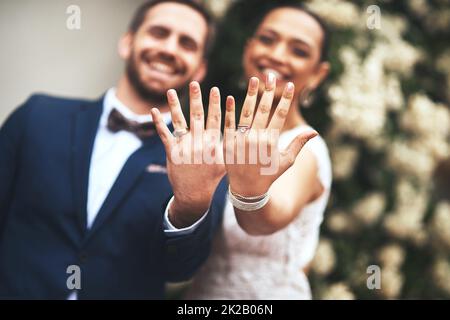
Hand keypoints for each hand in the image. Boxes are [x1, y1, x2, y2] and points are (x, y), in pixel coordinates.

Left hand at [151, 82, 224, 227]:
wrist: (194, 195)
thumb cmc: (213, 178)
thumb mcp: (226, 162)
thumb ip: (229, 145)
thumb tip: (240, 130)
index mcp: (214, 145)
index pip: (216, 120)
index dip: (216, 104)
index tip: (216, 90)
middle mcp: (199, 144)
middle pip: (198, 116)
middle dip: (196, 98)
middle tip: (195, 83)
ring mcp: (184, 148)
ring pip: (179, 122)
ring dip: (175, 105)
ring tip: (171, 91)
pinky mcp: (172, 152)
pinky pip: (164, 134)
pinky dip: (159, 122)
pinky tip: (154, 110)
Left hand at [223, 75, 317, 197]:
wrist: (246, 190)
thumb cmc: (269, 175)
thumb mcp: (286, 161)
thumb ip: (298, 144)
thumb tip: (314, 131)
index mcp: (271, 142)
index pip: (279, 115)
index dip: (285, 100)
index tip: (290, 86)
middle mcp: (256, 138)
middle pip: (263, 110)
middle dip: (268, 91)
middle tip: (271, 76)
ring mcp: (241, 140)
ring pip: (246, 112)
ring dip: (251, 95)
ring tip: (255, 79)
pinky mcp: (229, 142)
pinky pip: (229, 123)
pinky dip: (230, 110)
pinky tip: (232, 96)